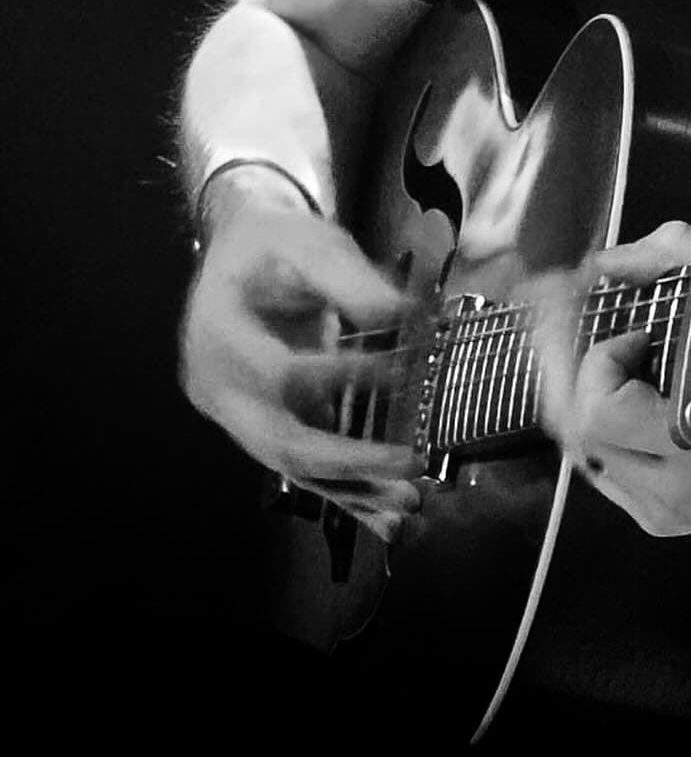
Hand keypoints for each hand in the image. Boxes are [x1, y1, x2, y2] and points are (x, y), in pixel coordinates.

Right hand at [180, 207, 422, 539]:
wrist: (241, 256)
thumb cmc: (276, 243)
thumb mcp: (310, 242)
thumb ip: (351, 280)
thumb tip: (403, 317)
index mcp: (216, 329)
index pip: (280, 372)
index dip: (342, 374)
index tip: (402, 364)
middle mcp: (213, 382)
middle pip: (277, 441)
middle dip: (348, 460)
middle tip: (411, 463)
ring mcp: (231, 413)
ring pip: (289, 465)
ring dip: (351, 489)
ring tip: (409, 504)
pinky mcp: (256, 427)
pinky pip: (298, 467)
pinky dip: (343, 491)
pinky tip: (385, 514)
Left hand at [529, 222, 690, 535]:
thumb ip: (671, 258)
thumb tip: (607, 259)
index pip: (600, 410)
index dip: (604, 359)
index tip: (639, 331)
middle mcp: (676, 490)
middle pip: (579, 434)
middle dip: (576, 373)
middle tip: (597, 335)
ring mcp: (673, 514)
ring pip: (587, 456)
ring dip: (588, 402)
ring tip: (614, 362)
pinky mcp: (675, 521)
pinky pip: (611, 476)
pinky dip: (607, 433)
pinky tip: (627, 400)